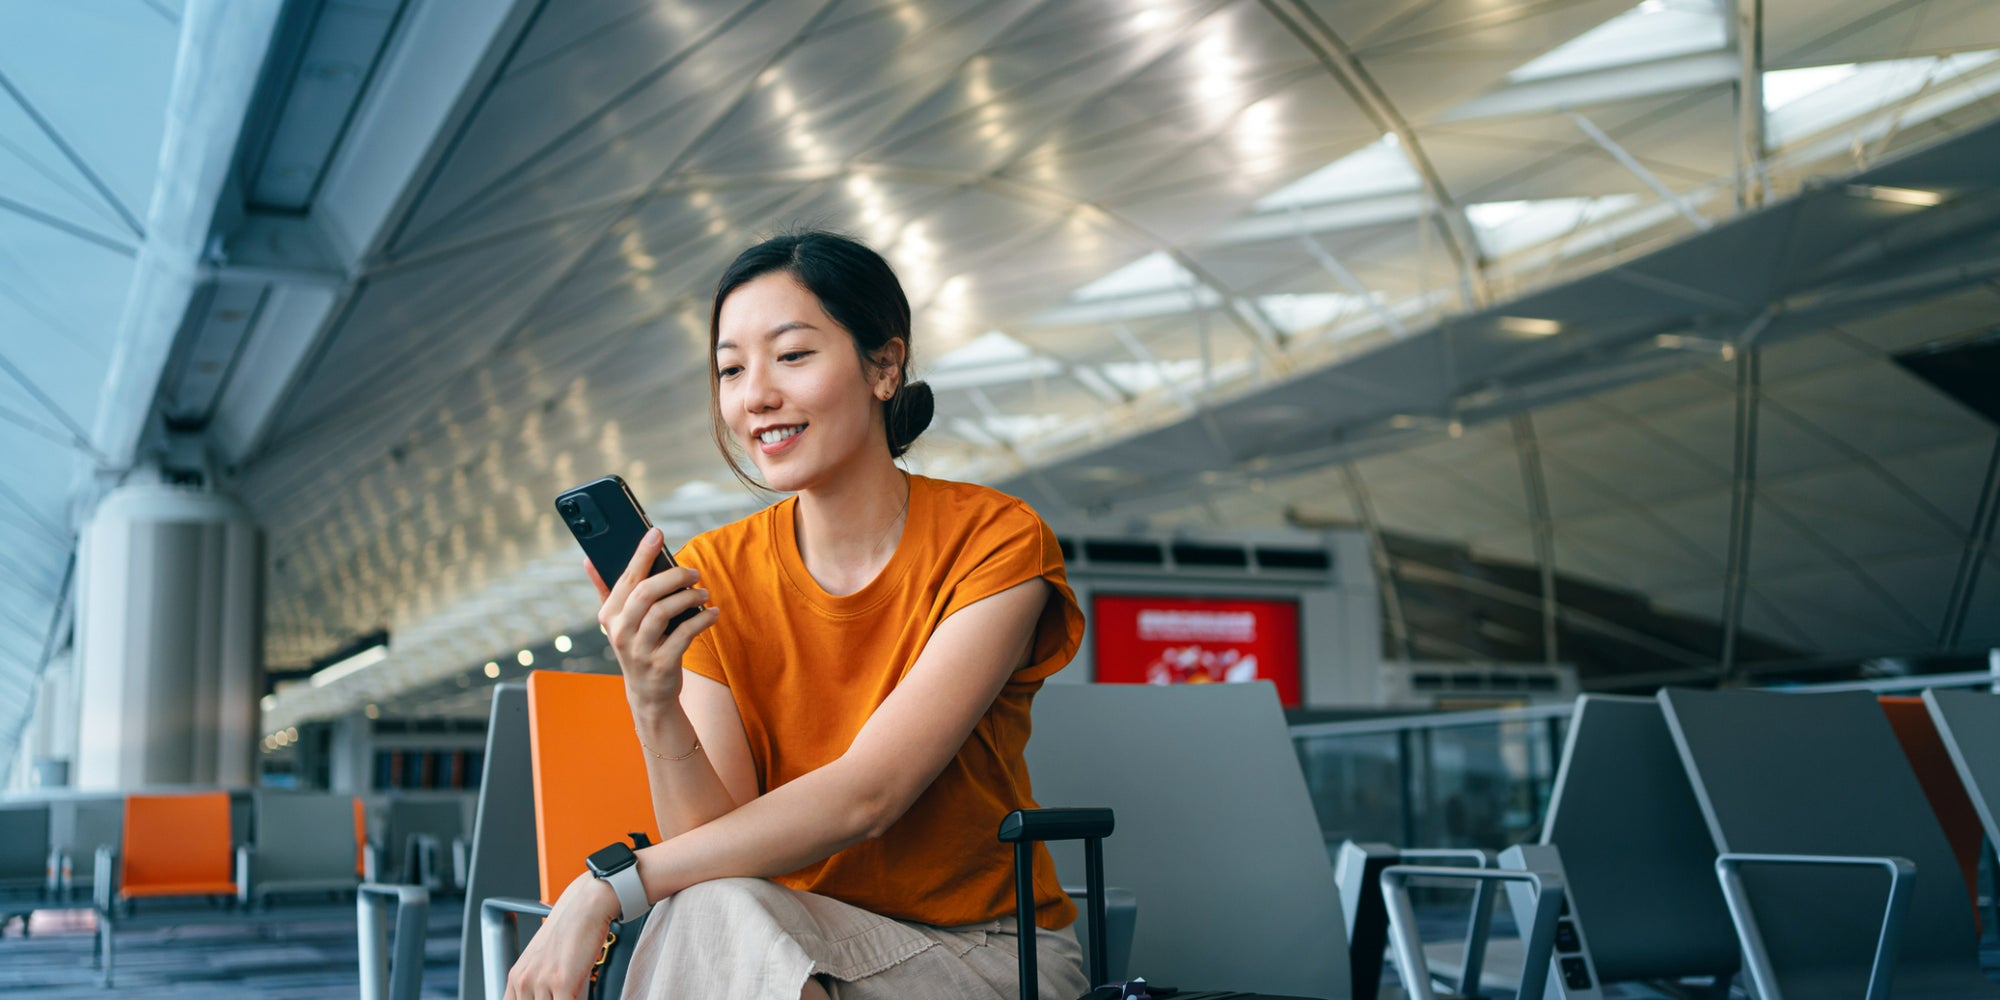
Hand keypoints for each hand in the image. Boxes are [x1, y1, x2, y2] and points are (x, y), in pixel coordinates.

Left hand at [504, 874, 621, 999]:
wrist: (584, 907)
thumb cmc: (569, 928)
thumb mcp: (541, 957)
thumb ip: (536, 980)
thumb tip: (544, 994)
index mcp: (516, 976)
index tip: (545, 997)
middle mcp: (524, 981)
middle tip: (560, 994)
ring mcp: (542, 983)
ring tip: (574, 992)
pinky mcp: (563, 984)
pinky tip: (582, 995)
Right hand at [588, 528, 718, 709]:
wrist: (648, 694)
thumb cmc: (637, 646)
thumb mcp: (617, 622)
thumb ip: (605, 590)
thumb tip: (589, 559)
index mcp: (609, 616)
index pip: (626, 578)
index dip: (641, 554)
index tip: (656, 532)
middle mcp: (620, 632)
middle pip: (644, 593)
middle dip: (672, 576)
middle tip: (693, 572)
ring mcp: (639, 650)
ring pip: (663, 612)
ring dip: (688, 597)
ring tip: (703, 592)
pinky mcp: (661, 665)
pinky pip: (684, 635)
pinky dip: (702, 620)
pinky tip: (712, 612)